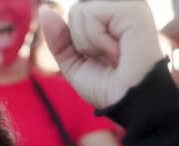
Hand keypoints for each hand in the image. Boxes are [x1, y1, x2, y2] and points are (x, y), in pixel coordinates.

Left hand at [39, 1, 163, 107]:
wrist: (129, 103)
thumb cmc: (108, 87)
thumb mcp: (73, 63)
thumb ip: (59, 38)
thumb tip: (44, 11)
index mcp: (112, 18)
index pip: (75, 14)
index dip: (76, 40)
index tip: (99, 58)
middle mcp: (121, 8)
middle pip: (75, 11)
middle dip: (80, 41)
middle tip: (106, 58)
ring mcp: (129, 7)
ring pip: (79, 11)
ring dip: (89, 43)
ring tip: (114, 56)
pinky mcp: (134, 10)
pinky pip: (91, 14)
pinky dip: (96, 40)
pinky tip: (117, 52)